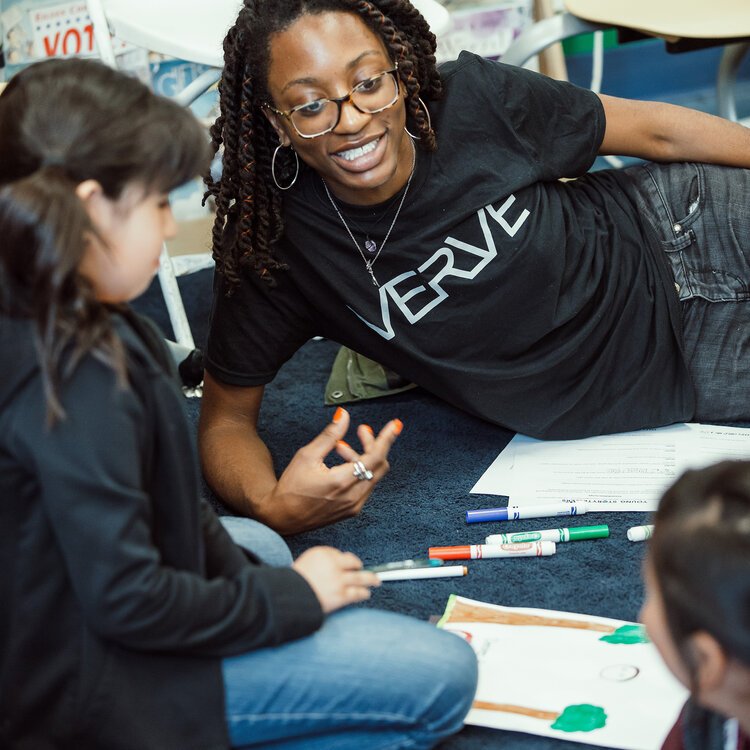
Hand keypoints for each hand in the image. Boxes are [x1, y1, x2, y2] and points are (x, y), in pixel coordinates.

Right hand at [262, 407, 402, 533]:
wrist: (282, 518)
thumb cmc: (291, 487)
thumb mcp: (307, 455)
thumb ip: (329, 435)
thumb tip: (344, 416)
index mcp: (342, 482)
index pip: (375, 457)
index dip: (386, 439)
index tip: (394, 425)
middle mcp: (353, 496)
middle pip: (378, 465)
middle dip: (373, 444)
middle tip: (362, 430)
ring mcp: (354, 505)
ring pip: (372, 475)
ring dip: (363, 457)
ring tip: (340, 447)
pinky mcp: (352, 510)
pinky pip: (365, 485)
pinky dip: (359, 471)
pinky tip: (342, 463)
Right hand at [293, 546, 379, 612]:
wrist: (289, 597)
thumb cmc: (295, 581)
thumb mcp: (307, 561)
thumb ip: (323, 558)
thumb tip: (339, 561)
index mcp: (323, 554)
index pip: (341, 555)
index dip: (347, 561)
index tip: (351, 564)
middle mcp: (333, 565)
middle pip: (354, 563)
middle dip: (361, 567)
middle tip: (368, 570)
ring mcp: (338, 580)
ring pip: (360, 578)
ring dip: (370, 579)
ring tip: (376, 581)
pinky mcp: (340, 595)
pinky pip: (356, 593)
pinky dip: (363, 593)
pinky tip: (366, 594)